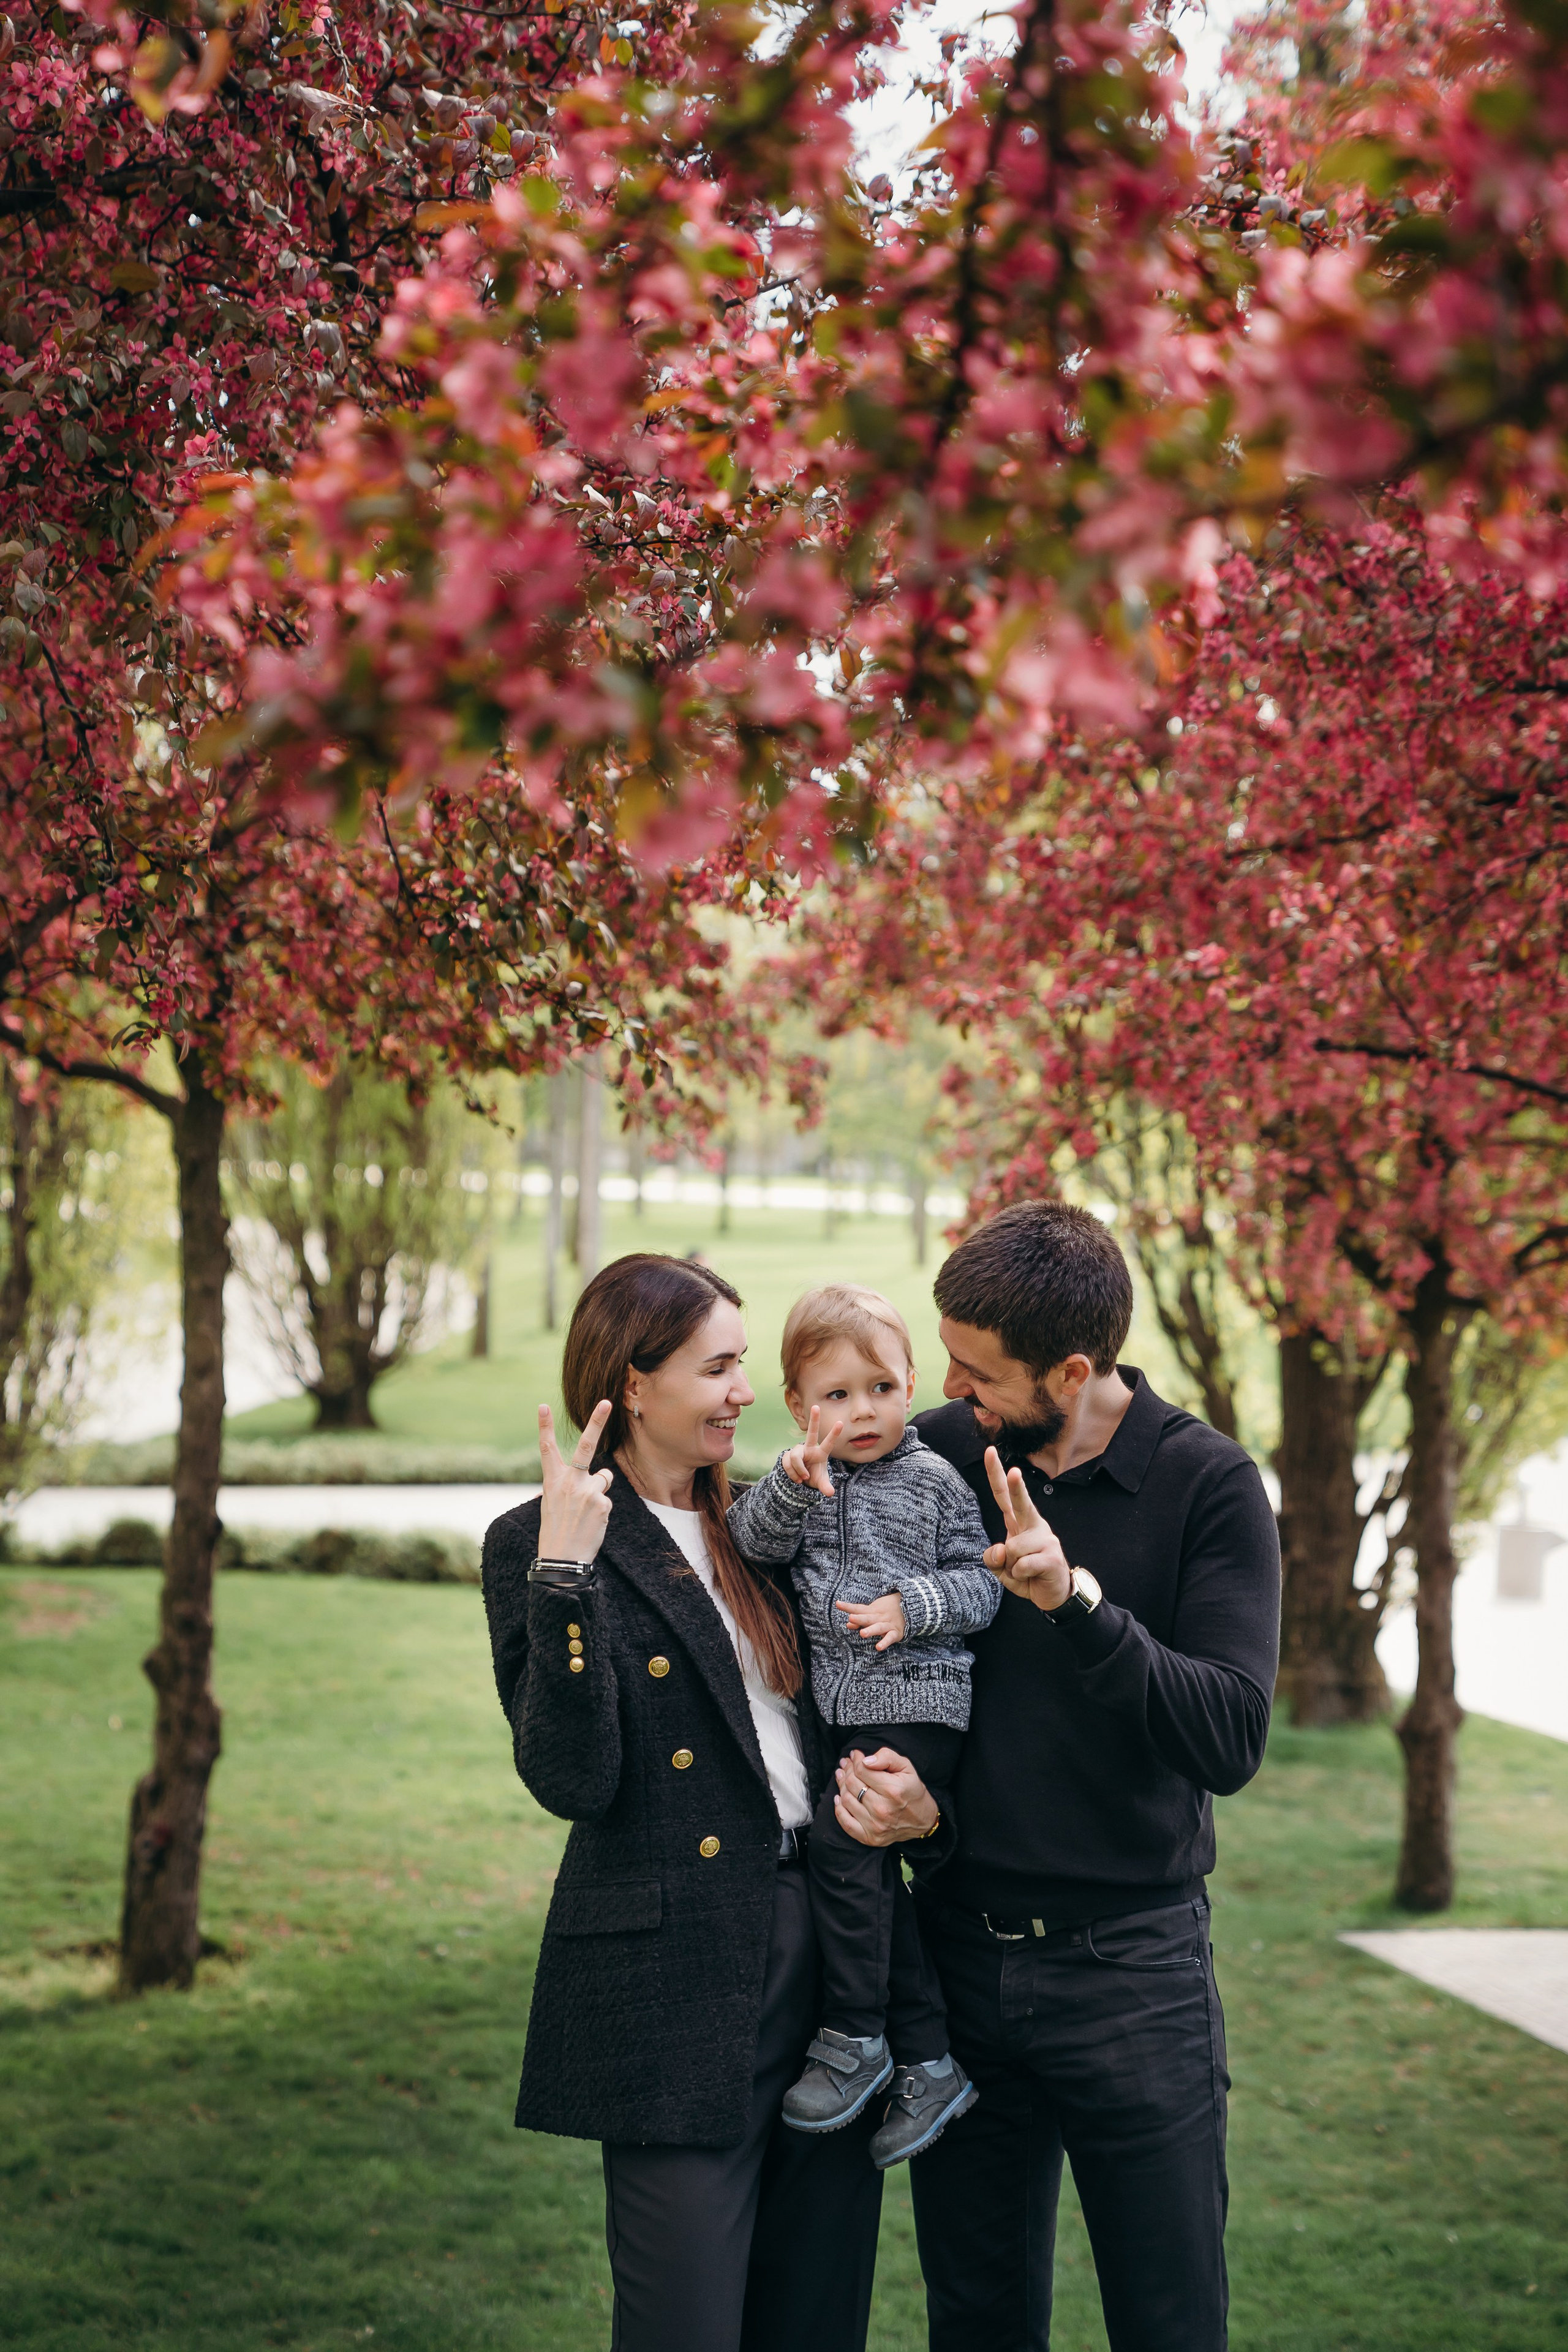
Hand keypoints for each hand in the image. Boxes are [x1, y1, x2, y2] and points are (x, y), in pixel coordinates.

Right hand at [537, 1400, 612, 1563]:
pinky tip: (591, 1523)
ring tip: (586, 1510)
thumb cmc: (556, 1531)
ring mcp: (588, 1491)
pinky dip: (602, 1509)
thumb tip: (588, 1477)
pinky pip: (607, 1499)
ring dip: (600, 1489)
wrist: (563, 1560)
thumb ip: (566, 1485)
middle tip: (607, 1402)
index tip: (543, 1406)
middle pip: (586, 1446)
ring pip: (604, 1478)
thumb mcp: (552, 1503)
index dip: (545, 1426)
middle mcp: (570, 1482)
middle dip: (597, 1421)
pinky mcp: (603, 1503)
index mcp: (552, 1481)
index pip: (547, 1448)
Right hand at [780, 1404, 843, 1495]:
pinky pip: (787, 1463)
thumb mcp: (821, 1483)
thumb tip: (830, 1493)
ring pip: (795, 1457)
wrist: (798, 1481)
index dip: (834, 1434)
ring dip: (799, 1470)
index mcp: (821, 1453)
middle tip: (816, 1406)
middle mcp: (809, 1448)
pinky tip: (796, 1479)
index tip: (841, 1423)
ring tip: (803, 1479)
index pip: (829, 1443)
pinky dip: (792, 1473)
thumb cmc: (813, 1478)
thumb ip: (826, 1487)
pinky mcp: (787, 1455)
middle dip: (814, 1419)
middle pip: (811, 1432)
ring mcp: (798, 1451)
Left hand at [833, 1748, 938, 1846]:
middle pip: (852, 1784)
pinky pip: (846, 1823)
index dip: (855, 1760)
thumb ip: (887, 1757)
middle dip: (847, 1770)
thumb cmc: (912, 1790)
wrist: (923, 1819)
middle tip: (846, 1764)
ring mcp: (875, 1826)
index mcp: (892, 1790)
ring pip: (846, 1800)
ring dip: (841, 1786)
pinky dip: (839, 1810)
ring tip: (842, 1777)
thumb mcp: (906, 1767)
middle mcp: (882, 1809)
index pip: (862, 1770)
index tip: (855, 1755)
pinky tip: (839, 1798)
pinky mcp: (870, 1838)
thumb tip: (866, 1760)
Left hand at [835, 1592, 906, 1650]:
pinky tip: (878, 1647)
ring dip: (871, 1630)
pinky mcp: (895, 1632)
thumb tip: (847, 1624)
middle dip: (860, 1618)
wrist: (909, 1606)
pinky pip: (890, 1638)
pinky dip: (885, 1642)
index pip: (858, 1608)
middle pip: (868, 1617)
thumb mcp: (872, 1612)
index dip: (848, 1607)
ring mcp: (887, 1624)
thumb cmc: (886, 1611)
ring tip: (863, 1633)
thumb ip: (860, 1618)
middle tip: (851, 1618)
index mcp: (872, 1611)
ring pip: (879, 1627)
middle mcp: (879, 1617)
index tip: (838, 1604)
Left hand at [982, 1445, 1071, 1610]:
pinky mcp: (1052, 1556)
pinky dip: (1021, 1577)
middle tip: (1014, 1471)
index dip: (996, 1474)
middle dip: (1017, 1487)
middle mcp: (1033, 1525)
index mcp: (1018, 1522)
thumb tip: (1001, 1550)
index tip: (990, 1451)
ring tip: (1024, 1571)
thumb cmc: (1026, 1575)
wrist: (1053, 1594)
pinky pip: (1023, 1566)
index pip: (1004, 1495)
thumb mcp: (1001, 1569)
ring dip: (1012, 1567)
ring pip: (1013, 1549)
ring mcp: (1045, 1539)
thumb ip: (993, 1558)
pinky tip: (1033, 1576)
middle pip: (1021, 1504)